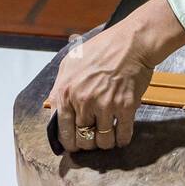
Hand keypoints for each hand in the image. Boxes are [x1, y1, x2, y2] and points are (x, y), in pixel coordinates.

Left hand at [44, 22, 153, 151]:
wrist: (131, 42)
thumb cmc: (101, 49)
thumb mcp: (70, 63)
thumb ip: (58, 87)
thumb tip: (53, 109)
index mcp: (66, 92)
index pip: (63, 132)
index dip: (69, 142)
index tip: (75, 143)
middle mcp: (83, 101)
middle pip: (83, 140)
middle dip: (88, 143)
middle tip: (93, 137)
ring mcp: (105, 105)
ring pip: (103, 142)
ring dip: (106, 142)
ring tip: (108, 134)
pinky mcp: (125, 107)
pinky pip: (122, 136)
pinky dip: (122, 140)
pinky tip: (122, 134)